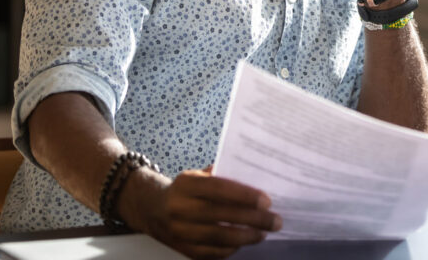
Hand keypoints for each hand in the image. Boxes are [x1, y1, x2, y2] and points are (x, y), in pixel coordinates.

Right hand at [122, 167, 281, 259]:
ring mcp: (179, 231)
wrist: (151, 208)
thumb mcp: (197, 175)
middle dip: (252, 219)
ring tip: (263, 233)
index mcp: (186, 185)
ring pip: (217, 238)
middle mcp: (180, 208)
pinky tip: (244, 243)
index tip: (266, 201)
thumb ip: (221, 175)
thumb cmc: (185, 189)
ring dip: (245, 237)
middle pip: (221, 216)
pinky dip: (231, 249)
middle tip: (275, 221)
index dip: (243, 195)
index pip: (218, 189)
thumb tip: (255, 177)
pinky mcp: (182, 249)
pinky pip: (211, 253)